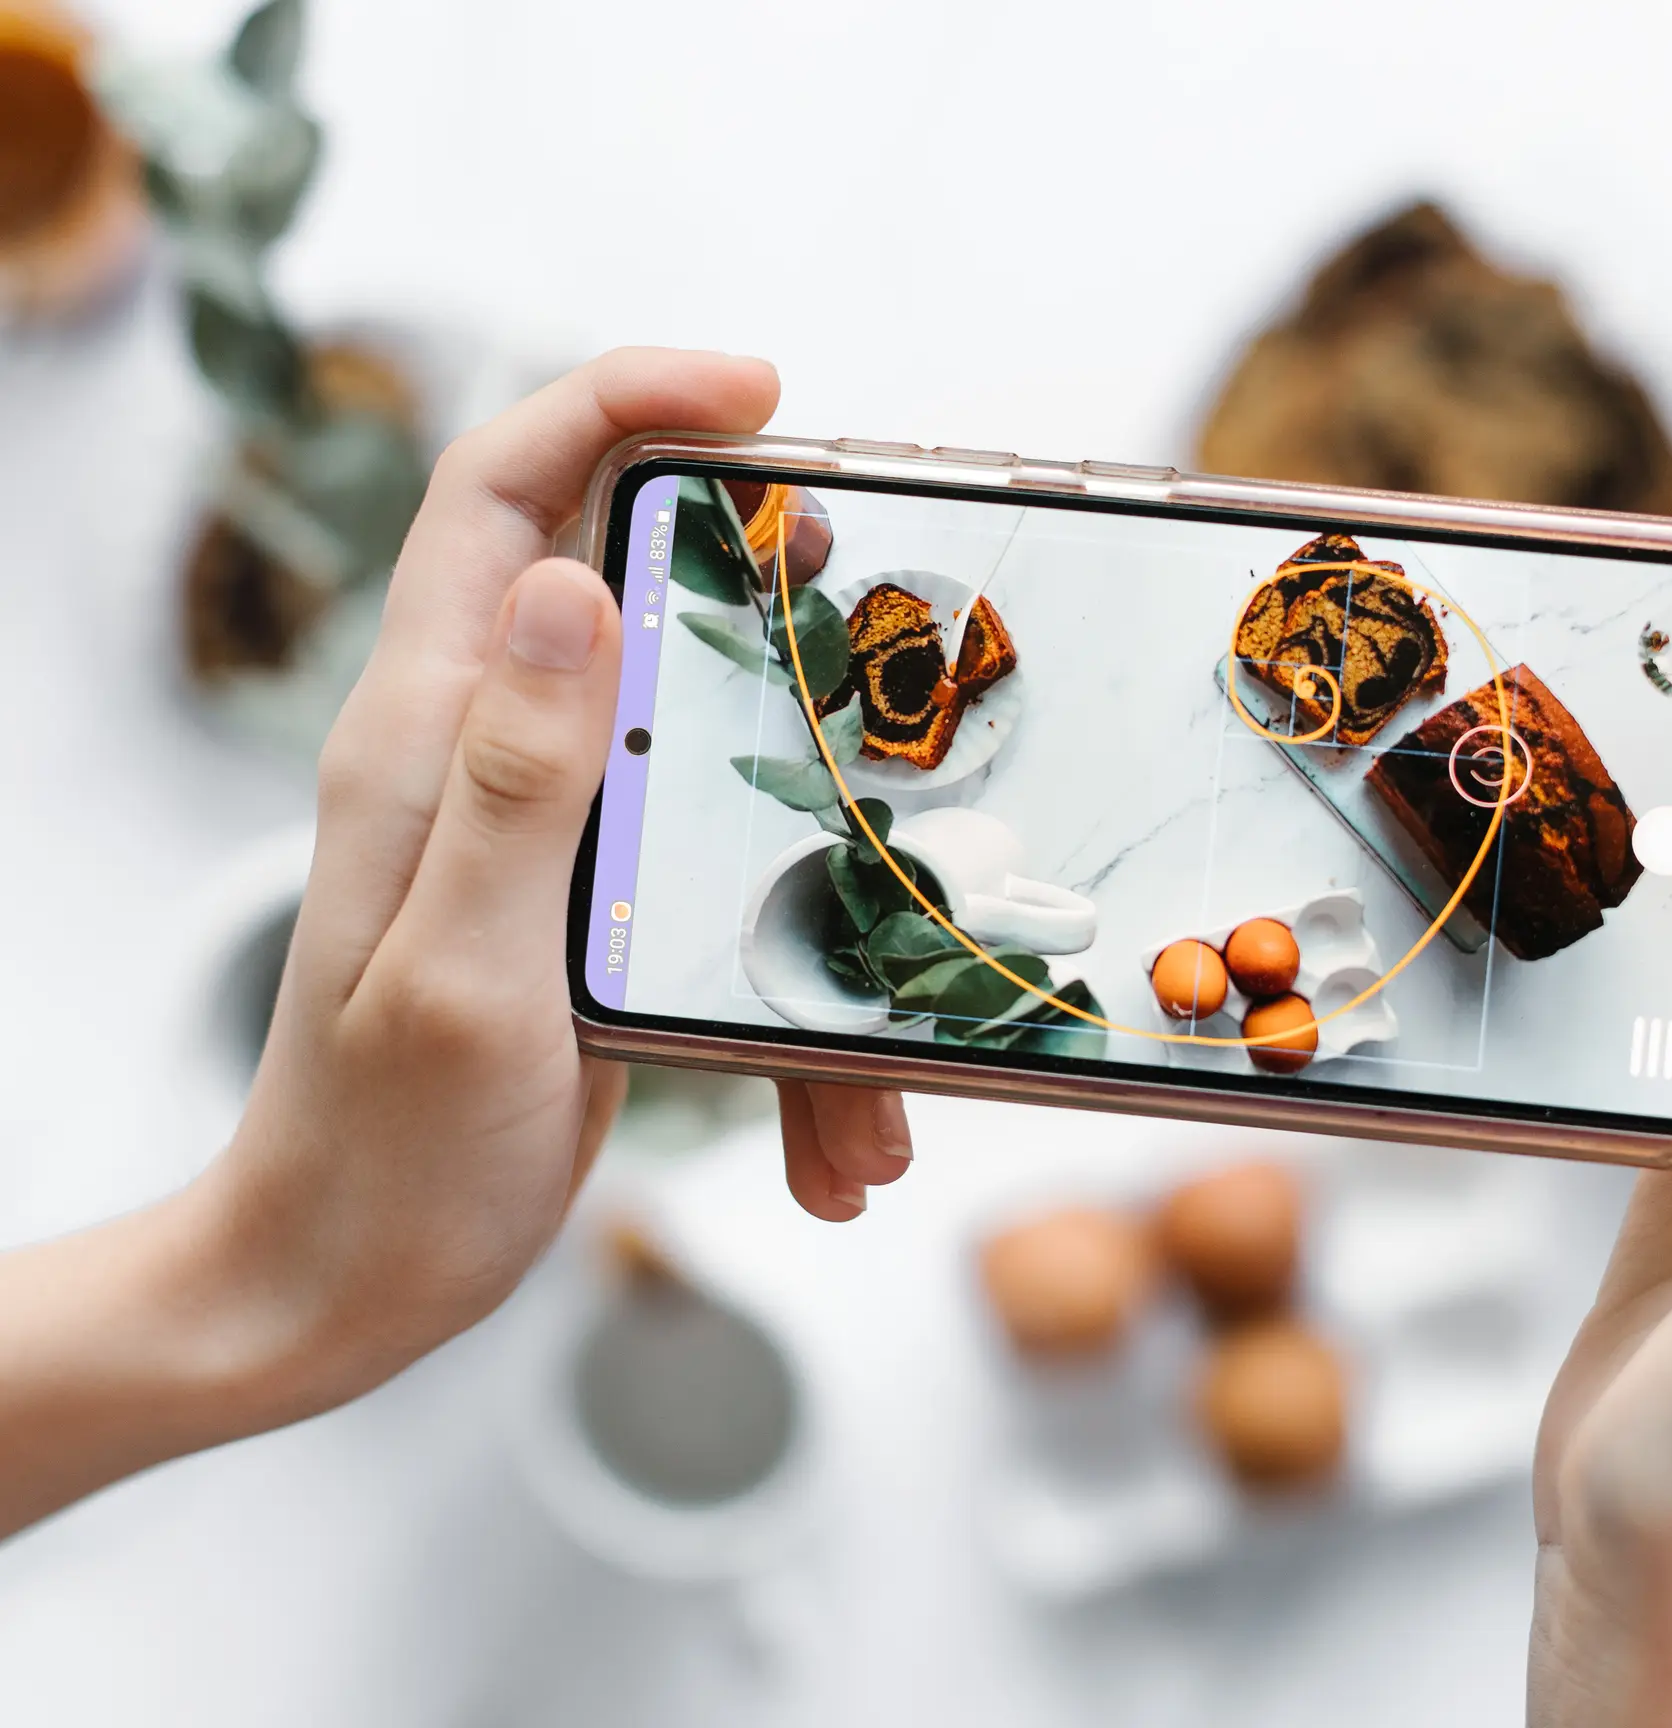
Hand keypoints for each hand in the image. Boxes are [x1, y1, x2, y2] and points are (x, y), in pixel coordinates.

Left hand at [0, 351, 913, 1537]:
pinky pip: (724, 889)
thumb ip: (516, 779)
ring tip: (870, 1048)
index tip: (761, 396)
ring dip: (812, 875)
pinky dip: (800, 1006)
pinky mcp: (592, 905)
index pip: (501, 494)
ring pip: (707, 756)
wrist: (338, 1287)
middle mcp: (485, 753)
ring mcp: (544, 828)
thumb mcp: (465, 973)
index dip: (619, 402)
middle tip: (869, 628)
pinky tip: (837, 1140)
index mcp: (426, 736)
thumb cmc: (380, 1157)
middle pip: (626, 584)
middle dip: (764, 602)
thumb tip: (576, 580)